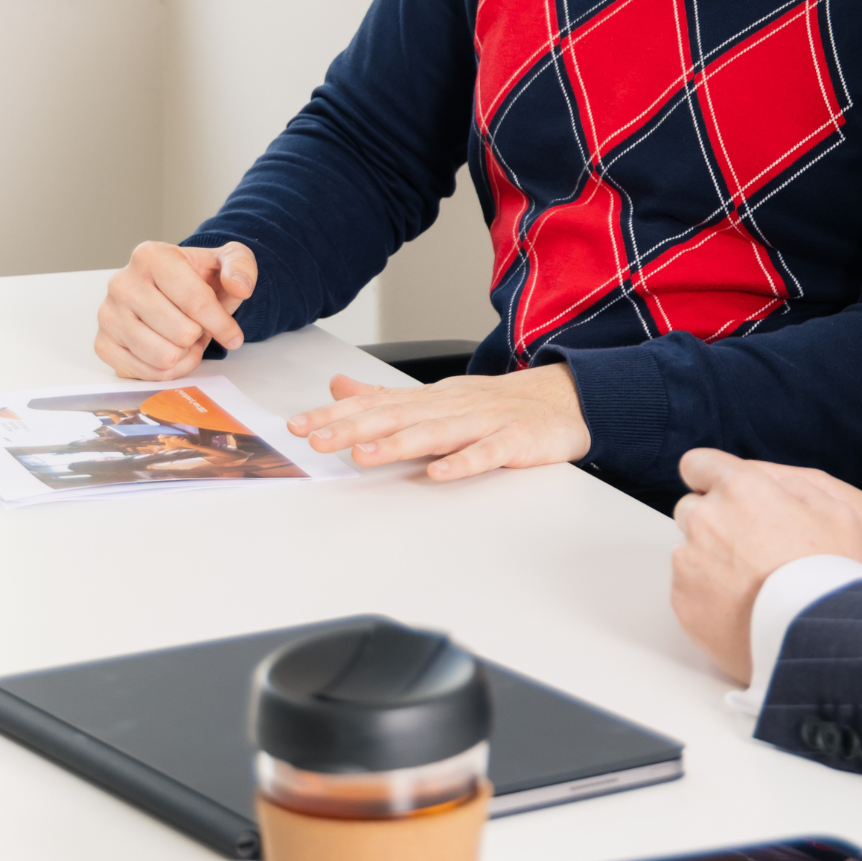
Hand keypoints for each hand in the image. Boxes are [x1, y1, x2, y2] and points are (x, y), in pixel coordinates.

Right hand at [93, 241, 255, 380]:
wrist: (165, 292)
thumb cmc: (193, 278)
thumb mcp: (224, 261)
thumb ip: (240, 265)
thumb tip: (240, 286)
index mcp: (150, 256)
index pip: (195, 301)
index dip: (221, 324)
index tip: (234, 336)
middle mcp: (122, 283)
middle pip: (182, 332)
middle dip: (198, 336)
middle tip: (195, 326)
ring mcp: (108, 315)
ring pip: (164, 356)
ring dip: (183, 354)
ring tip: (181, 338)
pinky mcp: (103, 344)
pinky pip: (146, 373)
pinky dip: (166, 369)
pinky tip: (168, 350)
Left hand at [284, 366, 589, 479]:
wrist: (565, 399)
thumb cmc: (496, 403)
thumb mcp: (435, 397)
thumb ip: (386, 397)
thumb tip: (339, 387)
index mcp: (428, 400)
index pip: (373, 406)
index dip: (333, 416)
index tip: (296, 426)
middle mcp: (449, 407)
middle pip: (395, 417)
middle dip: (351, 428)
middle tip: (315, 439)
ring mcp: (482, 422)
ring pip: (434, 433)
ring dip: (397, 444)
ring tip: (362, 455)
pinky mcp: (514, 441)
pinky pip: (486, 453)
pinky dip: (463, 462)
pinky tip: (440, 473)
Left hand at [667, 448, 861, 685]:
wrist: (812, 639)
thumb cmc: (827, 576)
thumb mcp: (836, 515)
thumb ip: (797, 490)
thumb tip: (777, 489)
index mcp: (740, 489)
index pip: (697, 464)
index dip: (709, 477)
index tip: (721, 494)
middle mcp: (705, 518)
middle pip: (692, 509)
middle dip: (714, 523)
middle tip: (751, 550)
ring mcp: (689, 560)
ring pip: (689, 550)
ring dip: (711, 561)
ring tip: (752, 586)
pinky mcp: (682, 599)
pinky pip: (687, 588)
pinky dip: (707, 596)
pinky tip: (742, 608)